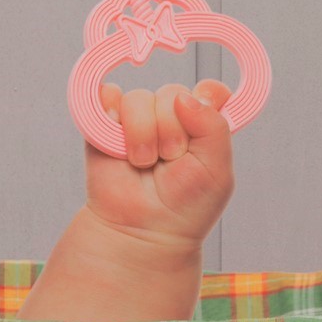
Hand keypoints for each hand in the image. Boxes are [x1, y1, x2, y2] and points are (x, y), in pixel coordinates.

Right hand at [81, 78, 234, 245]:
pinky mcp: (105, 122)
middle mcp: (170, 116)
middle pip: (173, 93)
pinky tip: (118, 144)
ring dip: (142, 135)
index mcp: (202, 124)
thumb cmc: (185, 207)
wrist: (142, 231)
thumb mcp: (217, 170)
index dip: (206, 99)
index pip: (210, 90)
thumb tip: (184, 96)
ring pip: (139, 98)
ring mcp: (137, 119)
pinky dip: (110, 114)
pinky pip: (106, 96)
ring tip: (143, 163)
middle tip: (169, 160)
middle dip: (172, 130)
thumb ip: (214, 126)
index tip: (199, 126)